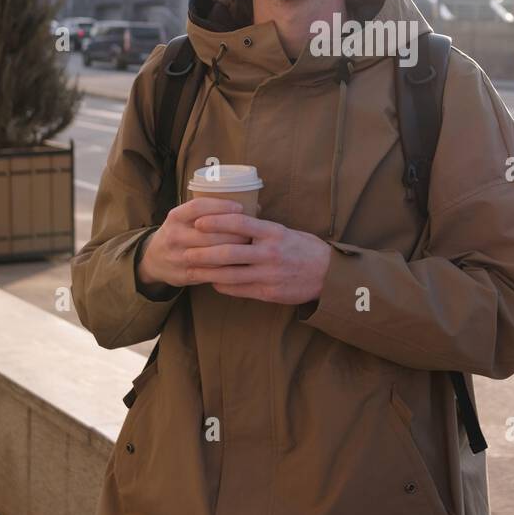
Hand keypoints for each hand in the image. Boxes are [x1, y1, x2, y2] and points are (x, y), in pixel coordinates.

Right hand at [137, 197, 247, 290]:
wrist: (153, 259)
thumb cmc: (180, 232)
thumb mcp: (185, 218)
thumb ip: (212, 212)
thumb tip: (256, 205)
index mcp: (175, 217)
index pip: (197, 207)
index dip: (220, 206)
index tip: (240, 207)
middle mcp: (174, 235)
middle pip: (208, 232)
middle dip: (233, 232)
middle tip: (251, 231)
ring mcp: (177, 256)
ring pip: (210, 254)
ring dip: (232, 251)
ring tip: (248, 247)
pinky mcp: (183, 275)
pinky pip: (209, 273)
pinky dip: (226, 268)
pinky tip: (240, 264)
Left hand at [186, 209, 332, 304]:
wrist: (328, 274)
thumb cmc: (304, 248)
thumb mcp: (285, 232)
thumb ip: (260, 229)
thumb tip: (233, 222)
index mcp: (273, 233)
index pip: (239, 222)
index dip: (215, 222)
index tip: (198, 222)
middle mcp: (269, 253)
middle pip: (228, 252)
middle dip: (202, 253)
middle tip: (185, 251)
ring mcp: (268, 274)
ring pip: (229, 274)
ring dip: (207, 273)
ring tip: (191, 270)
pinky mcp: (268, 292)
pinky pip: (239, 290)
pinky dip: (222, 286)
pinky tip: (213, 283)